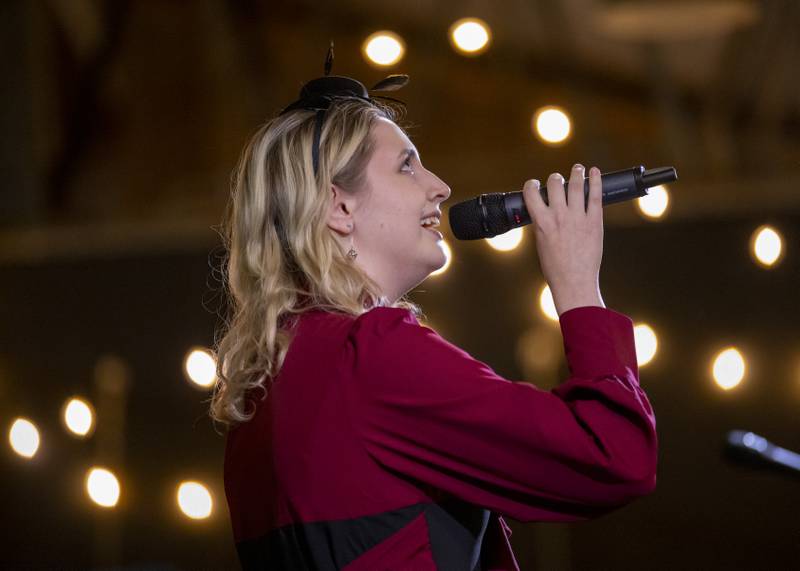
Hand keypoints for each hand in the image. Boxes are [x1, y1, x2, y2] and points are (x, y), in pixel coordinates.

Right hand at [522, 164, 605, 315]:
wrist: (573, 282)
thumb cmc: (556, 269)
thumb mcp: (541, 244)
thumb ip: (544, 226)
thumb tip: (546, 215)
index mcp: (542, 222)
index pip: (532, 193)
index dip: (531, 185)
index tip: (534, 184)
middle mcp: (559, 216)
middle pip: (555, 184)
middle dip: (555, 178)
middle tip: (558, 179)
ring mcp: (578, 217)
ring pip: (576, 185)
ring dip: (576, 173)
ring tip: (578, 168)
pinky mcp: (594, 221)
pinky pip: (595, 195)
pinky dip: (596, 181)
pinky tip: (595, 172)